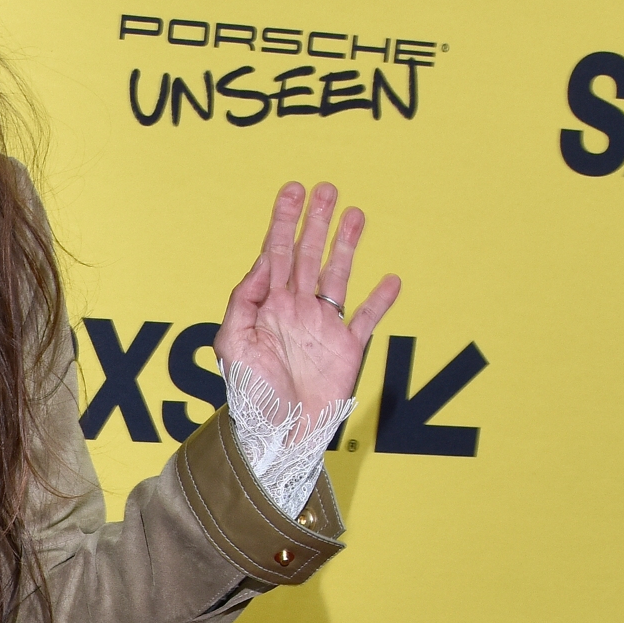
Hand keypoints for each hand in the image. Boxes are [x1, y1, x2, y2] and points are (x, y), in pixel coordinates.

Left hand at [213, 182, 400, 420]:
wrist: (278, 434)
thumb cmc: (250, 395)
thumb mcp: (232, 344)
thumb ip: (243, 301)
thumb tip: (262, 265)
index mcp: (266, 305)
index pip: (274, 253)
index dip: (283, 222)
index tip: (292, 192)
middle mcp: (295, 308)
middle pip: (307, 254)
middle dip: (315, 221)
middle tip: (325, 188)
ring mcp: (323, 325)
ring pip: (338, 274)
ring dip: (346, 245)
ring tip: (356, 213)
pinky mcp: (348, 348)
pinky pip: (368, 318)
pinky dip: (381, 299)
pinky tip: (391, 278)